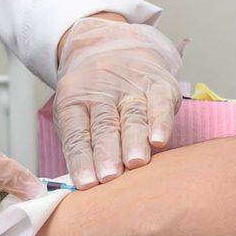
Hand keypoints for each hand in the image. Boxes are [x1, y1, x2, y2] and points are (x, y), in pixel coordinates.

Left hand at [54, 14, 184, 185]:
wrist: (116, 48)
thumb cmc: (94, 97)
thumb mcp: (75, 114)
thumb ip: (79, 147)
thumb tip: (85, 187)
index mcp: (74, 97)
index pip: (76, 131)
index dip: (81, 158)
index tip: (87, 183)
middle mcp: (102, 89)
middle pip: (104, 124)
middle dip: (107, 152)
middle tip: (109, 176)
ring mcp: (131, 86)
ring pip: (132, 115)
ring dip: (134, 141)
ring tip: (135, 163)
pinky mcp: (158, 84)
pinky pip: (159, 103)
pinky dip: (160, 122)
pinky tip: (159, 140)